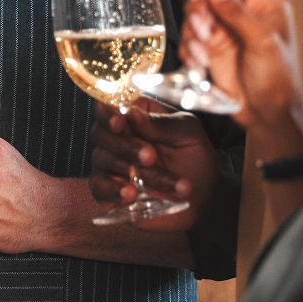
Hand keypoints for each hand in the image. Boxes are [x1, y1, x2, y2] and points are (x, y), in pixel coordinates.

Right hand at [88, 99, 217, 231]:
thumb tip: (132, 113)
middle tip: (151, 156)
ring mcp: (109, 164)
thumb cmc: (194, 156)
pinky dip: (113, 190)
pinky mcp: (108, 190)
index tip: (120, 122)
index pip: (108, 107)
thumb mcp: (188, 132)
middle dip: (124, 145)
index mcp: (133, 115)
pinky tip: (131, 193)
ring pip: (104, 161)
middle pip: (100, 134)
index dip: (108, 114)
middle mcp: (116, 137)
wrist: (203, 194)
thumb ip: (162, 124)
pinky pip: (99, 187)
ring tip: (168, 182)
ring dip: (134, 171)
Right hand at [186, 0, 302, 152]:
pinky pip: (190, 40)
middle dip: (199, 11)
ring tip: (204, 52)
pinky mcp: (212, 50)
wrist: (269, 116)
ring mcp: (225, 32)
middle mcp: (242, 15)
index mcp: (263, 5)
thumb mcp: (261, 42)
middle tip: (202, 28)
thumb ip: (235, 11)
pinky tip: (202, 63)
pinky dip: (191, 51)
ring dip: (193, 34)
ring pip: (195, 17)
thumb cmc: (279, 81)